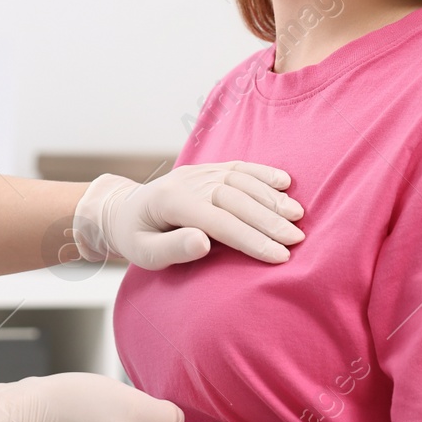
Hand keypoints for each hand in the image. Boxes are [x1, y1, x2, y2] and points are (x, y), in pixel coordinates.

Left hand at [71, 164, 303, 268]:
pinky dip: (262, 173)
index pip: (217, 220)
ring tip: (297, 216)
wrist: (123, 211)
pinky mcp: (206, 169)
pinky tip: (285, 183)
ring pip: (240, 180)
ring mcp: (198, 171)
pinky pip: (237, 167)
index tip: (279, 255)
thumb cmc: (135, 238)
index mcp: (170, 201)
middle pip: (234, 197)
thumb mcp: (143, 252)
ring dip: (271, 197)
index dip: (250, 238)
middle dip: (268, 219)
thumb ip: (172, 248)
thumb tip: (203, 243)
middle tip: (298, 238)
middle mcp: (186, 180)